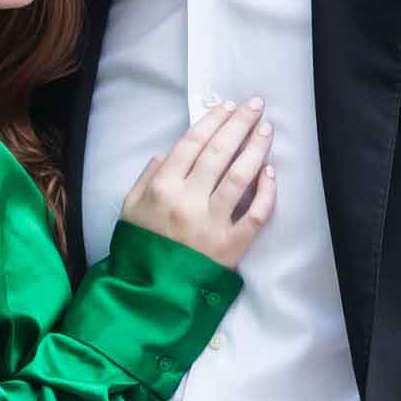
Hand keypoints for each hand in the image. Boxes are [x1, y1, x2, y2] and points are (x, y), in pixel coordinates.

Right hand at [120, 98, 276, 266]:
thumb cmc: (140, 248)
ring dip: (255, 149)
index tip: (228, 106)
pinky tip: (270, 172)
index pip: (192, 144)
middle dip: (239, 125)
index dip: (213, 121)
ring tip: (266, 130)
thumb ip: (147, 177)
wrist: (151, 294)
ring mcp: (212, 224)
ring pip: (240, 177)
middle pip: (219, 153)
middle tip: (255, 106)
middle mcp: (188, 201)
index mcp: (162, 188)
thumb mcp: (129, 208)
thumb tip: (169, 153)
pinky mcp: (232, 246)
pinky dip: (266, 192)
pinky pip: (256, 215)